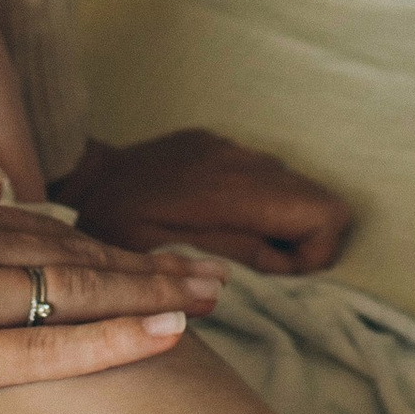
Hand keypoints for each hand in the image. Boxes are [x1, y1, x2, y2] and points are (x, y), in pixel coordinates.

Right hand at [0, 181, 223, 413]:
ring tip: (215, 297)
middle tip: (218, 275)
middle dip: (155, 266)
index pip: (47, 230)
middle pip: (83, 255)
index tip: (155, 257)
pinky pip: (57, 344)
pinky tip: (169, 334)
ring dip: (157, 292)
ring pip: (84, 290)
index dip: (107, 246)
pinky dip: (120, 336)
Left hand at [58, 131, 353, 276]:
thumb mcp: (158, 251)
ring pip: (295, 188)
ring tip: (234, 242)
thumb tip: (269, 266)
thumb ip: (221, 256)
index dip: (311, 253)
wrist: (88, 170)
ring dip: (281, 221)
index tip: (268, 269)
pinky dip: (259, 202)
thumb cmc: (116, 219)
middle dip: (303, 240)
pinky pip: (264, 174)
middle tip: (258, 262)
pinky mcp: (220, 144)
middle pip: (321, 202)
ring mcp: (235, 148)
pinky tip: (216, 218)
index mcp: (237, 191)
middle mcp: (246, 162)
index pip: (327, 215)